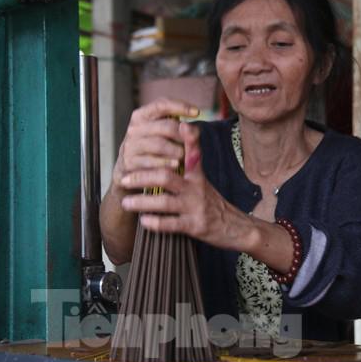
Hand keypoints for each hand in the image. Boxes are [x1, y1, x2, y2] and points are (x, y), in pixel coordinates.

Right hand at [111, 98, 198, 189]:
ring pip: (159, 144)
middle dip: (182, 135)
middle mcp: (134, 129)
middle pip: (165, 126)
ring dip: (176, 151)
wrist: (133, 176)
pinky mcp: (129, 163)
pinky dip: (166, 163)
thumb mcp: (165, 138)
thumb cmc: (154, 152)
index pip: (161, 104)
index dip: (180, 106)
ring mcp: (130, 146)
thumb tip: (194, 130)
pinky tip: (175, 166)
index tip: (197, 112)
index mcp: (141, 116)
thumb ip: (182, 131)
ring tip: (184, 156)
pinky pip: (151, 162)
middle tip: (192, 144)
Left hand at [120, 122, 246, 249]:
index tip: (160, 133)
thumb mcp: (204, 179)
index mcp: (197, 175)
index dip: (180, 142)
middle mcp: (196, 188)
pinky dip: (155, 223)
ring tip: (126, 203)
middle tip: (124, 179)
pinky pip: (171, 224)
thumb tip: (180, 133)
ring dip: (142, 202)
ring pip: (164, 202)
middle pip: (166, 177)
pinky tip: (143, 221)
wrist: (237, 228)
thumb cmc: (214, 203)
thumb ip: (191, 160)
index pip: (188, 153)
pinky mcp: (195, 226)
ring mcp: (195, 208)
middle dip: (142, 177)